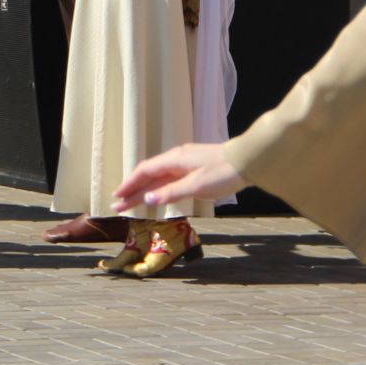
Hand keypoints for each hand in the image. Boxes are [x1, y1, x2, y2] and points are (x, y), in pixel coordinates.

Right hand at [113, 143, 244, 211]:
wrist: (249, 160)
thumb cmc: (223, 172)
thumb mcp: (196, 186)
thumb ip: (171, 193)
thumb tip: (147, 199)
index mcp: (174, 160)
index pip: (144, 171)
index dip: (129, 184)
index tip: (116, 197)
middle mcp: (176, 159)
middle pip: (149, 175)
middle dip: (133, 190)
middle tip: (118, 205)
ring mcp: (186, 163)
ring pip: (159, 177)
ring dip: (145, 190)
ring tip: (131, 202)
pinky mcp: (195, 168)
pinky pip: (170, 178)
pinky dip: (159, 188)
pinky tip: (156, 195)